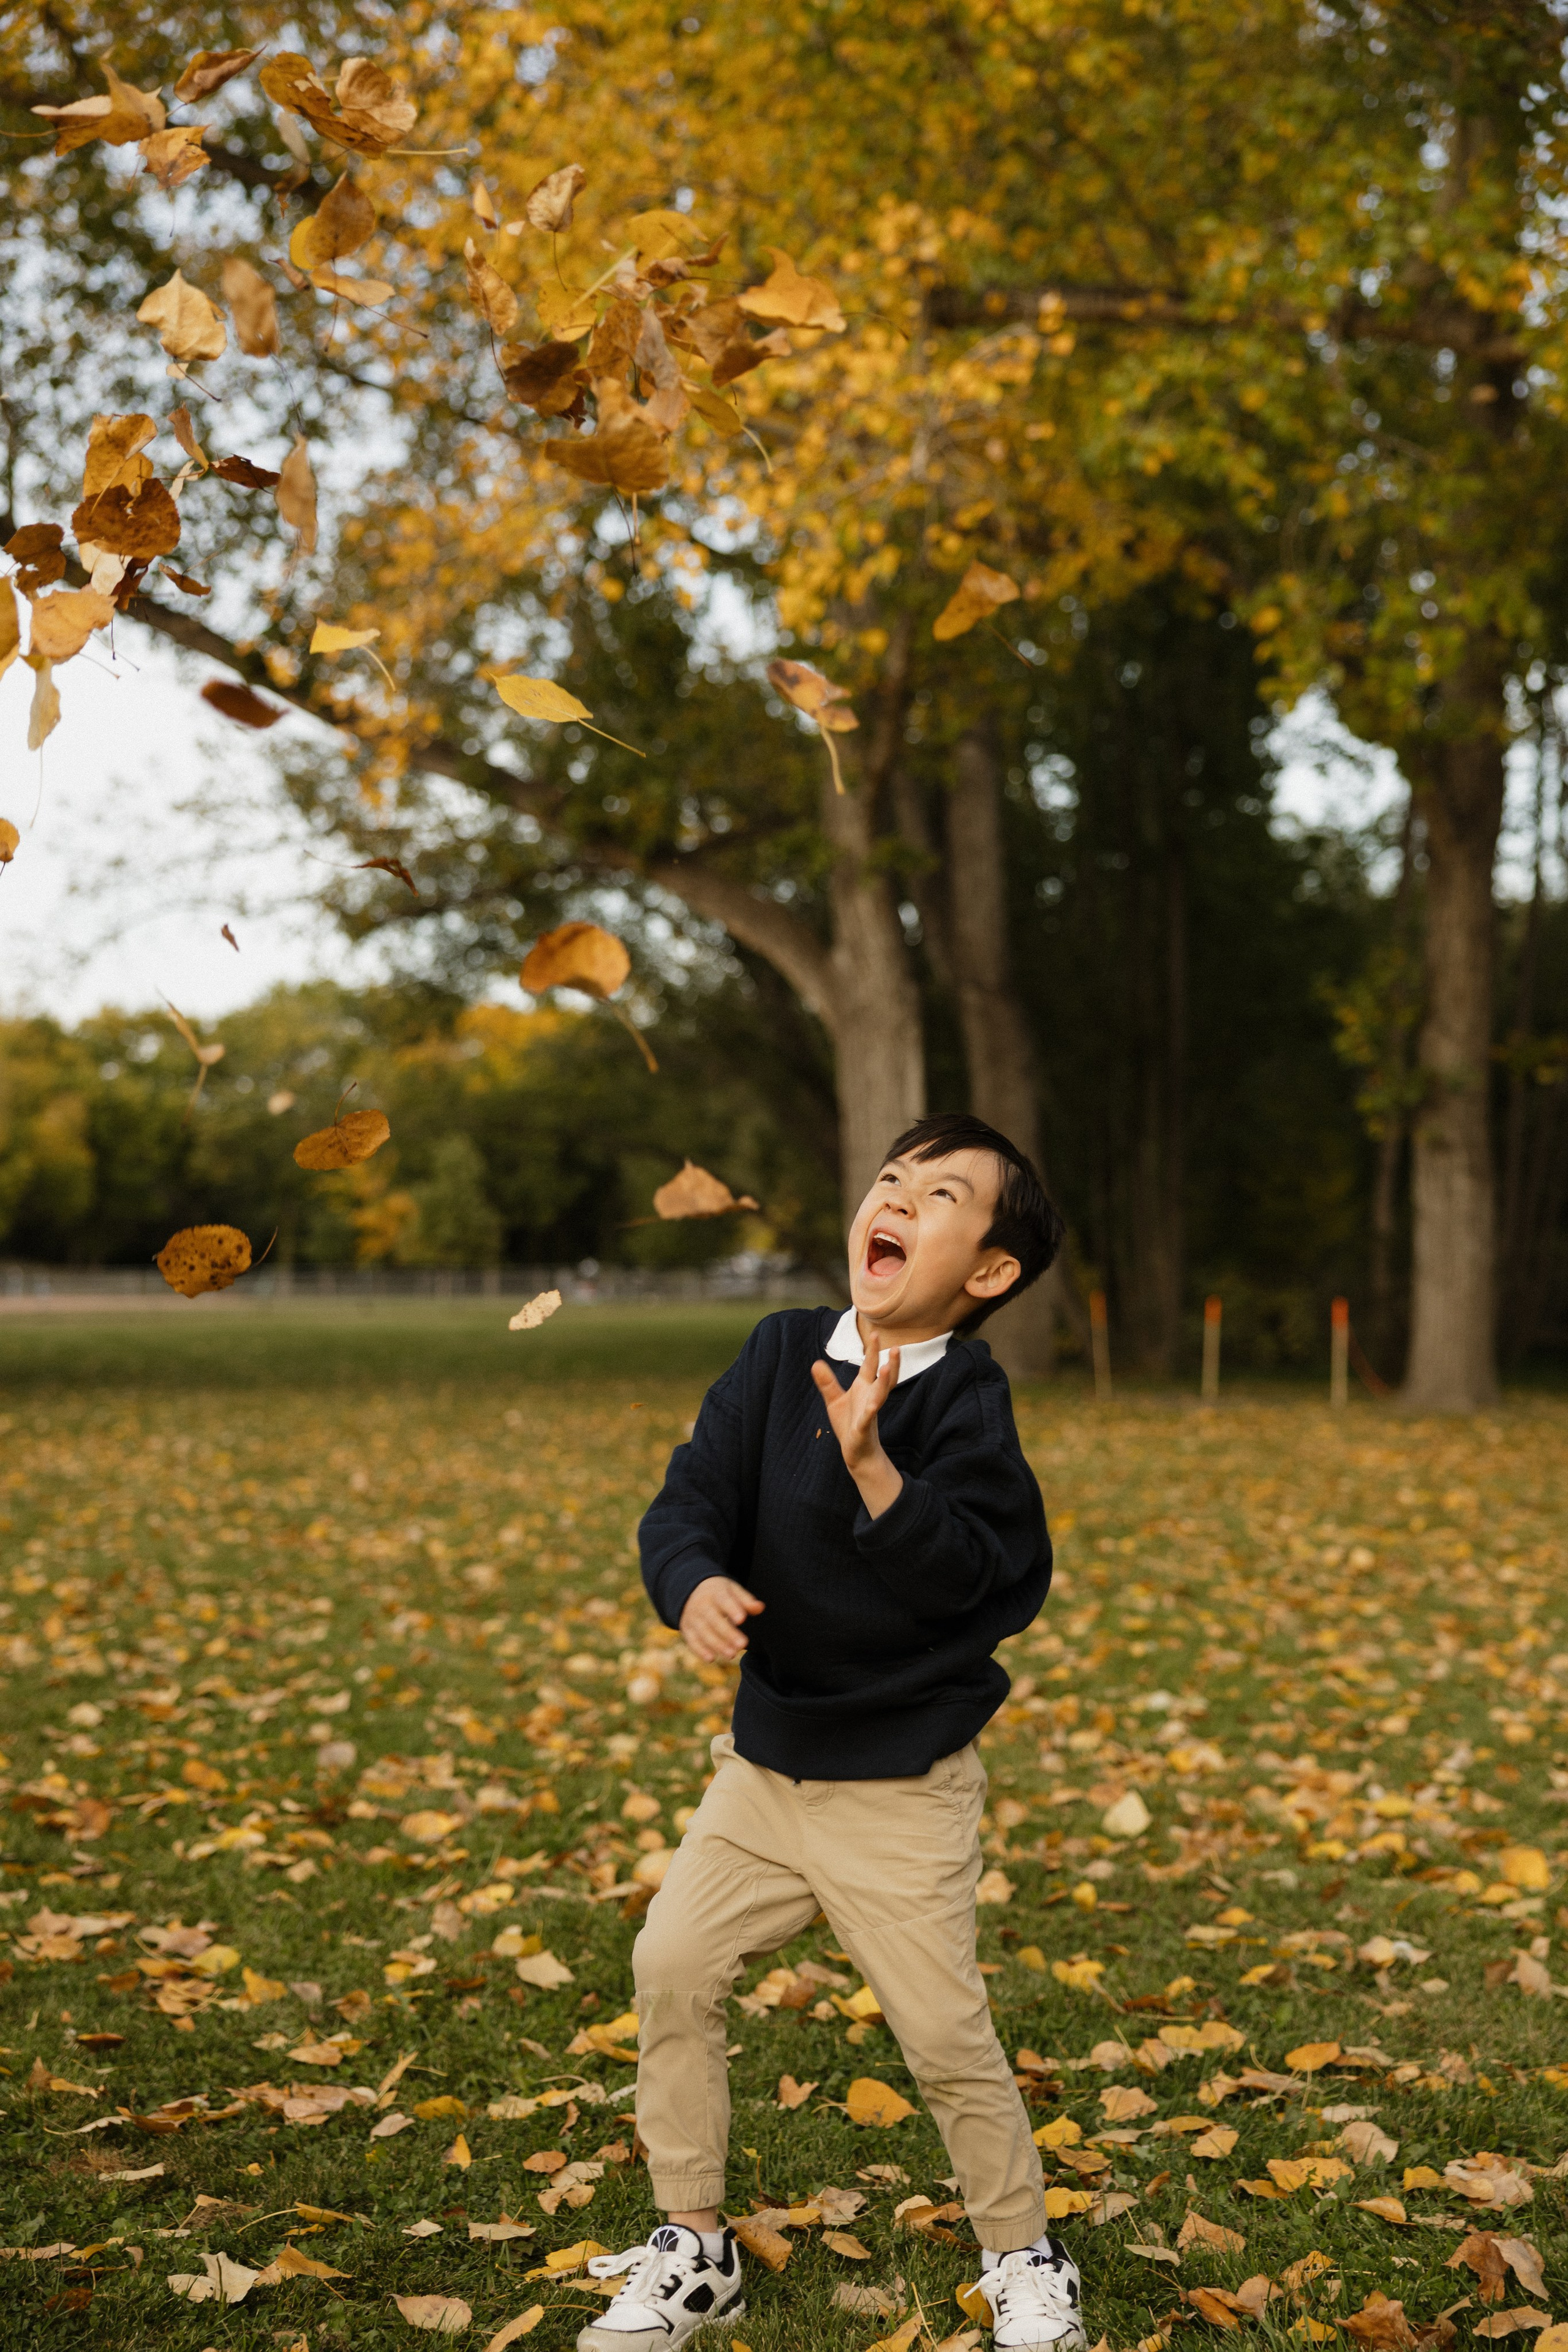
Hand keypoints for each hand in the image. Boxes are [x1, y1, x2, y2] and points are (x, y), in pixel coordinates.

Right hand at [680, 1575, 763, 1662]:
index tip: (742, 1619)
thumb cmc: (719, 1593)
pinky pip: (692, 1641)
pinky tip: (711, 1658)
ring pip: (703, 1632)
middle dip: (728, 1633)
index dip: (732, 1609)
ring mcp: (693, 1618)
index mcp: (715, 1593)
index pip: (723, 1600)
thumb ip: (746, 1600)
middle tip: (743, 1644)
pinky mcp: (687, 1630)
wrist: (691, 1591)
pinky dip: (700, 1650)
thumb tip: (760, 1608)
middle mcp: (701, 1605)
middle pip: (714, 1620)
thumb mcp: (732, 1590)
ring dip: (717, 1644)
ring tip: (732, 1654)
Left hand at [810, 1331, 903, 1519]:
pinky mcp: (863, 1428)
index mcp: (864, 1388)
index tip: (875, 1333)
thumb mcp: (834, 1401)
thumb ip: (827, 1383)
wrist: (856, 1452)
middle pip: (884, 1378)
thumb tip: (815, 1363)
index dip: (873, 1351)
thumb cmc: (848, 1425)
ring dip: (884, 1383)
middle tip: (895, 1347)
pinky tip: (871, 1406)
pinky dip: (869, 1411)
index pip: (870, 1366)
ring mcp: (869, 1412)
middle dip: (889, 1364)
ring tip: (887, 1369)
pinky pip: (868, 1418)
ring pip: (880, 1396)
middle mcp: (870, 1397)